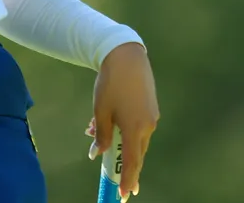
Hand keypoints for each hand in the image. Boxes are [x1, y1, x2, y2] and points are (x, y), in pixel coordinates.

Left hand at [88, 42, 159, 200]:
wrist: (127, 55)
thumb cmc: (111, 83)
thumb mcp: (101, 111)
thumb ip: (101, 135)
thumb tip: (97, 153)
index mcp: (135, 129)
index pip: (131, 162)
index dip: (127, 179)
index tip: (125, 194)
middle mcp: (147, 126)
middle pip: (135, 154)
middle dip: (125, 167)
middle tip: (121, 185)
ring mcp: (151, 117)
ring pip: (135, 139)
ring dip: (118, 142)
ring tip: (92, 128)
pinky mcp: (151, 108)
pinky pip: (137, 127)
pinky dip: (124, 130)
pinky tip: (105, 119)